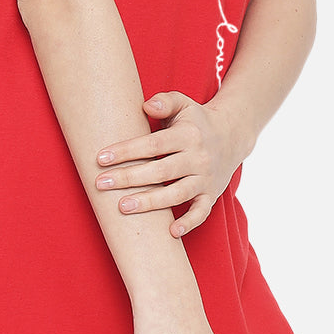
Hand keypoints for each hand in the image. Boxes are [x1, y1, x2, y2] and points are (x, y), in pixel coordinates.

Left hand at [94, 90, 250, 237]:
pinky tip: (170, 232)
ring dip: (149, 202)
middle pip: (161, 171)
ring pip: (177, 194)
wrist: (232, 135)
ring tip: (122, 207)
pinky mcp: (211, 195)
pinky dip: (189, 223)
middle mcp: (198, 158)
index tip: (101, 158)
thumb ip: (165, 101)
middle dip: (129, 178)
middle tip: (101, 184)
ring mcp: (205, 179)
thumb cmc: (195, 120)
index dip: (127, 151)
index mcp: (188, 135)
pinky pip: (202, 213)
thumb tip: (146, 105)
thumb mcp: (183, 104)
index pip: (153, 145)